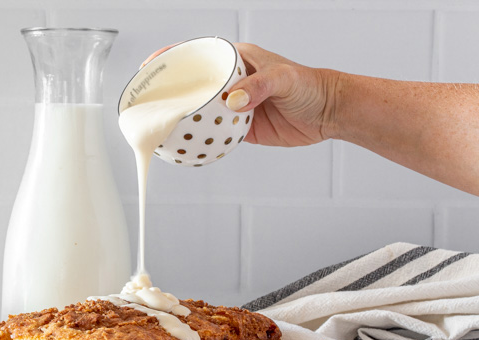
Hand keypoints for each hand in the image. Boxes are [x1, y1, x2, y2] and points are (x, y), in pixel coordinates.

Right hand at [141, 43, 339, 147]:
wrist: (328, 113)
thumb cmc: (310, 85)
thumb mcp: (283, 79)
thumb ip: (258, 86)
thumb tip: (233, 100)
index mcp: (235, 59)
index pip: (196, 54)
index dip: (171, 58)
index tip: (152, 66)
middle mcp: (230, 81)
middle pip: (191, 85)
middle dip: (170, 93)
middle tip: (150, 103)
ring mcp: (232, 105)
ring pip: (200, 111)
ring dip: (183, 119)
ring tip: (162, 127)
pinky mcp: (239, 128)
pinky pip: (214, 133)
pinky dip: (201, 139)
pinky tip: (189, 146)